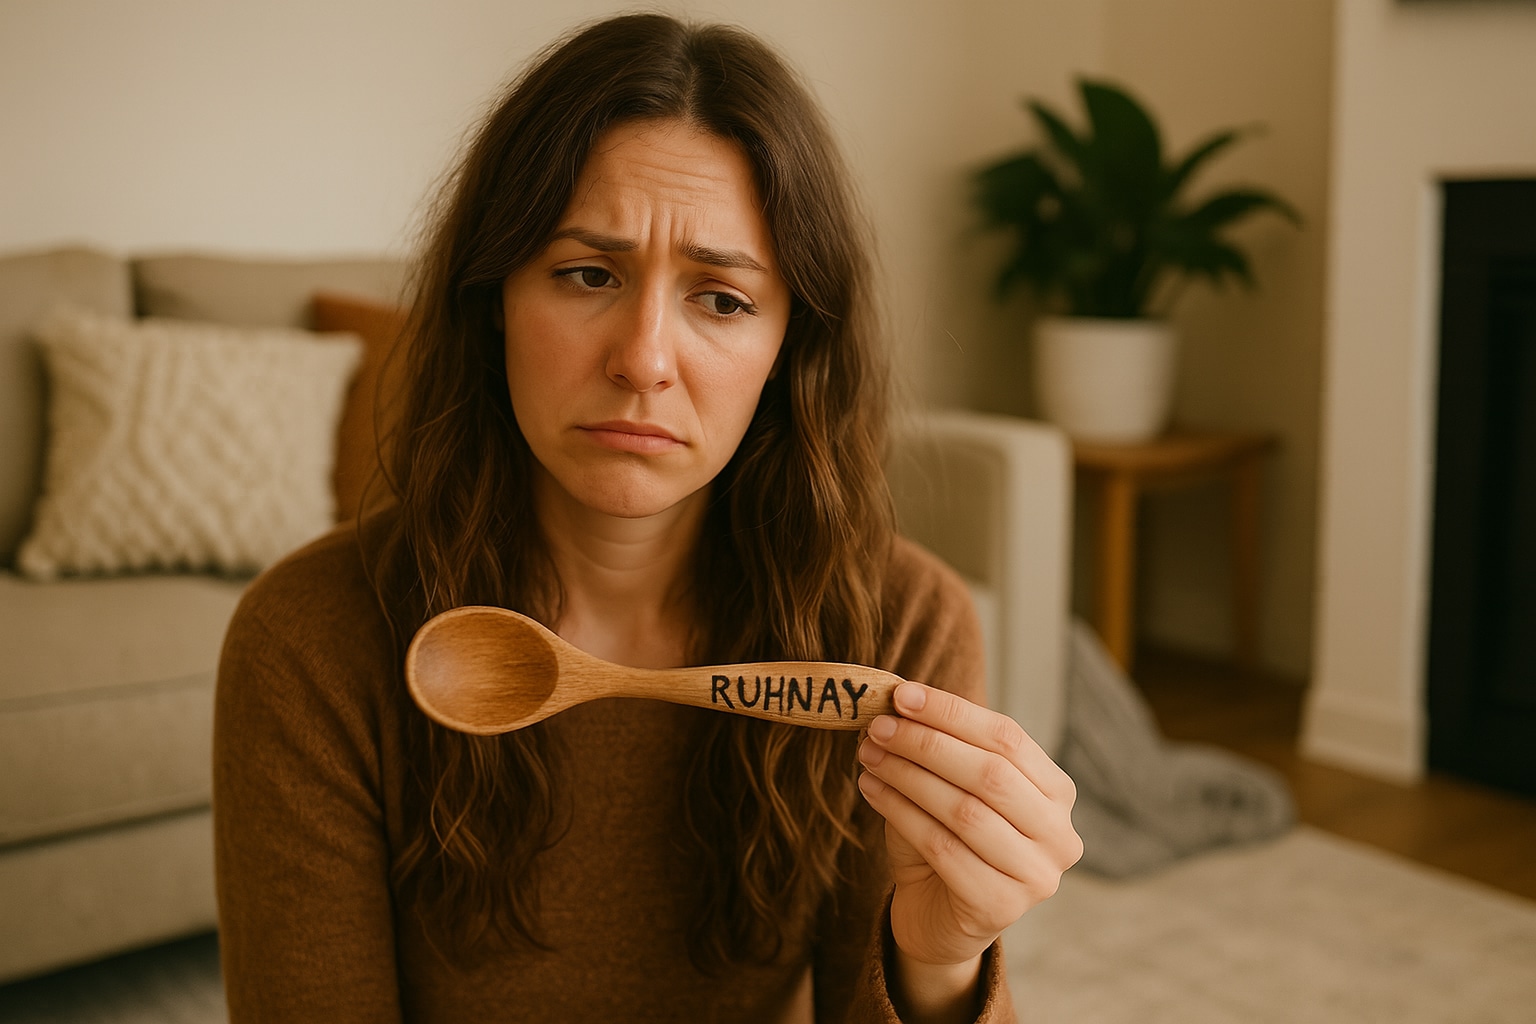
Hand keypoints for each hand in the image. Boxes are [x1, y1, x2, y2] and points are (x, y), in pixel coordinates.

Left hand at [857, 681, 1081, 979]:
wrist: (938, 917)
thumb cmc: (948, 840)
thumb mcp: (950, 786)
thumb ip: (940, 747)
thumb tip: (898, 699)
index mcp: (1057, 793)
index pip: (1008, 738)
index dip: (953, 712)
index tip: (902, 695)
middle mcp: (1059, 835)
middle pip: (990, 773)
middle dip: (927, 743)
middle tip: (879, 727)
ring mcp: (1036, 876)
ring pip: (965, 811)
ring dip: (908, 775)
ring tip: (869, 755)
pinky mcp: (1001, 906)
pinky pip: (943, 848)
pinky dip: (901, 812)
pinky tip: (872, 790)